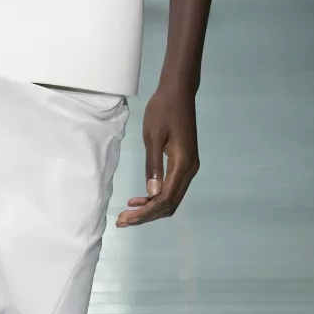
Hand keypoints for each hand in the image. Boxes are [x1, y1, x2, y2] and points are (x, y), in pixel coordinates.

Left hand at [116, 83, 198, 226]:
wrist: (178, 92)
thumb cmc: (162, 110)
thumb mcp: (153, 137)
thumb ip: (152, 166)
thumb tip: (151, 194)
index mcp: (182, 164)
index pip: (165, 198)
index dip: (145, 212)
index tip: (126, 218)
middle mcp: (190, 170)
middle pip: (170, 204)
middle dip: (147, 215)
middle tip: (122, 221)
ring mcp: (190, 167)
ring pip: (172, 198)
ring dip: (151, 208)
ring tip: (128, 213)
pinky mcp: (185, 163)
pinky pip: (172, 188)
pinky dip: (156, 197)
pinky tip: (140, 198)